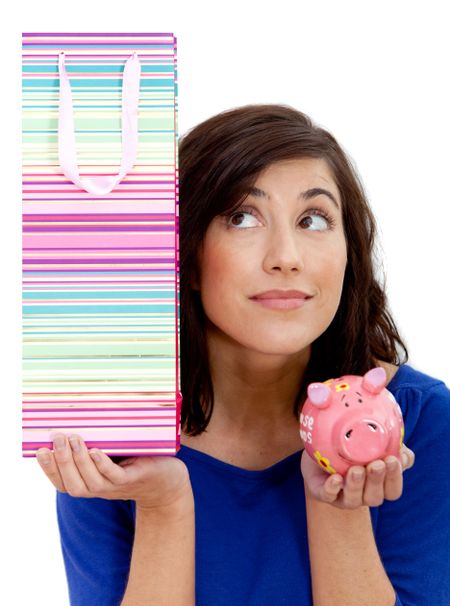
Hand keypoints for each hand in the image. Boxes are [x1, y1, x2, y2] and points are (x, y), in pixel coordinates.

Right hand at [36, 433, 192, 511]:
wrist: (168, 481)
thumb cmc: (136, 462)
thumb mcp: (112, 454)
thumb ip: (95, 443)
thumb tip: (74, 418)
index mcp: (90, 483)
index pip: (63, 483)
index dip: (49, 469)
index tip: (38, 450)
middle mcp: (101, 489)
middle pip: (73, 484)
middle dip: (61, 462)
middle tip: (56, 438)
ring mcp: (117, 486)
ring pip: (91, 482)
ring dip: (78, 461)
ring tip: (73, 438)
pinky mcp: (134, 479)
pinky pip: (115, 476)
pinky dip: (102, 465)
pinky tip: (95, 451)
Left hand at [301, 444, 414, 508]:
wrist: (320, 444)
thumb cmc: (353, 442)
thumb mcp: (375, 439)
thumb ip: (392, 445)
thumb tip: (404, 455)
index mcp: (379, 484)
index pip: (393, 490)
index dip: (394, 478)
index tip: (392, 459)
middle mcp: (362, 493)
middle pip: (375, 497)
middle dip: (376, 481)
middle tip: (376, 464)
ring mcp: (342, 495)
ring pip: (353, 500)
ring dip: (356, 485)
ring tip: (356, 469)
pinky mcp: (322, 491)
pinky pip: (328, 495)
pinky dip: (332, 489)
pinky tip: (335, 478)